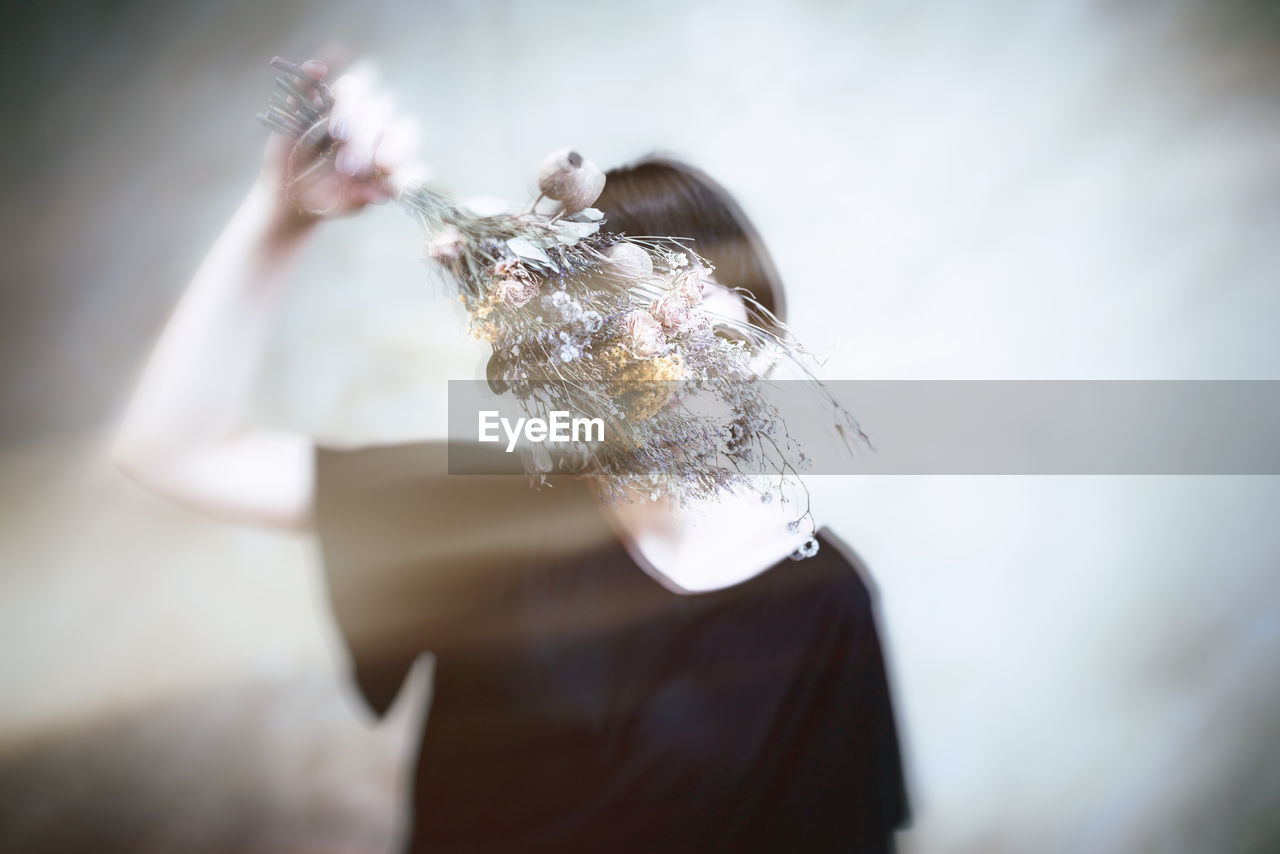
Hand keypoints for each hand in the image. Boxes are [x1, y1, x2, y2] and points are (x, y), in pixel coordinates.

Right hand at [258, 59, 421, 228]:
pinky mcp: (309, 98)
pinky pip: (313, 79)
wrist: (293, 196)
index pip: (404, 132)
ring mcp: (339, 104)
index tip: (384, 166)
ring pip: (355, 87)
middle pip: (380, 109)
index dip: (398, 146)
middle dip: (366, 137)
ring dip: (349, 108)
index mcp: (388, 142)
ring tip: (338, 133)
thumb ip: (361, 199)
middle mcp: (369, 118)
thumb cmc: (331, 199)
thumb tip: (381, 195)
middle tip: (348, 166)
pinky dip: (316, 72)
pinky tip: (318, 70)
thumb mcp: (344, 204)